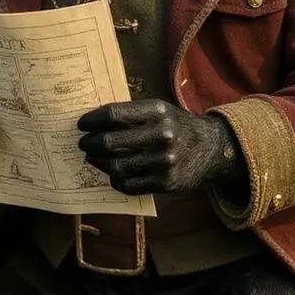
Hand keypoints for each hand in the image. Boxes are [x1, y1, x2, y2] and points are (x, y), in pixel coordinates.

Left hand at [76, 98, 246, 196]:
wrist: (212, 149)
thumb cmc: (176, 126)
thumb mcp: (160, 110)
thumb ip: (131, 113)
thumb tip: (93, 120)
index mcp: (157, 111)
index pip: (113, 114)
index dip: (92, 120)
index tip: (81, 124)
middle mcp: (161, 135)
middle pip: (110, 142)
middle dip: (89, 143)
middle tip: (83, 143)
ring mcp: (164, 161)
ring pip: (116, 166)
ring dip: (98, 162)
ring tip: (93, 158)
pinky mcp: (165, 183)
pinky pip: (128, 184)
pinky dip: (115, 179)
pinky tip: (112, 172)